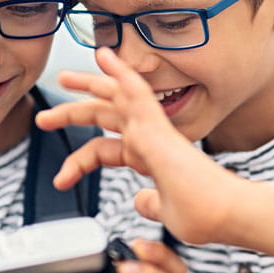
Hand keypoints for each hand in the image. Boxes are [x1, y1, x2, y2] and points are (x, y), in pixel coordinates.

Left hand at [36, 48, 245, 244]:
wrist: (225, 214)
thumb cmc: (206, 215)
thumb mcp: (166, 212)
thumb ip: (151, 203)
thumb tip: (140, 201)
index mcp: (151, 158)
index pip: (109, 149)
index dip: (81, 160)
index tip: (62, 178)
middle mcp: (153, 140)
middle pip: (108, 117)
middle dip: (75, 112)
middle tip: (48, 115)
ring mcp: (156, 133)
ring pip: (117, 98)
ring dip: (88, 85)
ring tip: (63, 77)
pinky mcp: (159, 129)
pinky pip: (137, 92)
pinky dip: (120, 73)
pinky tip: (105, 57)